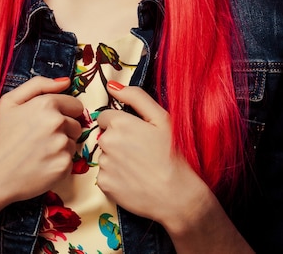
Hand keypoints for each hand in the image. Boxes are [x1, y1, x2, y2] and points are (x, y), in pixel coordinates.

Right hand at [0, 76, 82, 215]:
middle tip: (40, 138)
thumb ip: (38, 85)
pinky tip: (41, 164)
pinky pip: (70, 161)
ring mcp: (62, 146)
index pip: (75, 105)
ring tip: (39, 151)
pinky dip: (59, 163)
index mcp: (46, 104)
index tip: (48, 121)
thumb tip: (66, 81)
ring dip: (61, 146)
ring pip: (73, 143)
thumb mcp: (9, 101)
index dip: (63, 112)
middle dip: (63, 129)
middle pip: (76, 124)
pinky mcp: (64, 167)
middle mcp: (58, 123)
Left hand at [96, 83, 219, 239]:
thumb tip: (112, 86)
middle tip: (140, 151)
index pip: (106, 116)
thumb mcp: (161, 118)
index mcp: (120, 123)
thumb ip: (136, 97)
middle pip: (104, 135)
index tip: (135, 134)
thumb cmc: (172, 153)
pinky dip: (115, 177)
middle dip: (117, 140)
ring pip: (104, 156)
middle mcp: (107, 142)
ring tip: (138, 167)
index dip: (120, 124)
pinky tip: (132, 180)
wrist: (177, 196)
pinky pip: (104, 175)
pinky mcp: (104, 185)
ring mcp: (104, 164)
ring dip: (116, 159)